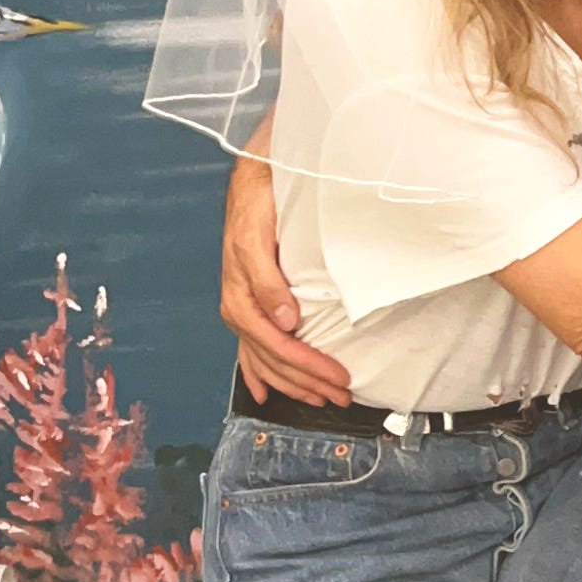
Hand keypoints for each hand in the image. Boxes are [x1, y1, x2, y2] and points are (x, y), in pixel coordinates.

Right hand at [220, 151, 351, 405]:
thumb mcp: (257, 240)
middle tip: (342, 395)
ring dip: (292, 383)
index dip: (308, 366)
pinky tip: (264, 391)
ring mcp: (243, 310)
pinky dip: (258, 373)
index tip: (339, 376)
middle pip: (274, 360)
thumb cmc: (256, 209)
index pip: (278, 346)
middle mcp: (239, 311)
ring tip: (320, 397)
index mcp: (241, 300)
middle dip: (307, 382)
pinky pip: (251, 350)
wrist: (251, 183)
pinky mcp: (249, 305)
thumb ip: (268, 282)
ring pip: (266, 360)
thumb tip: (285, 323)